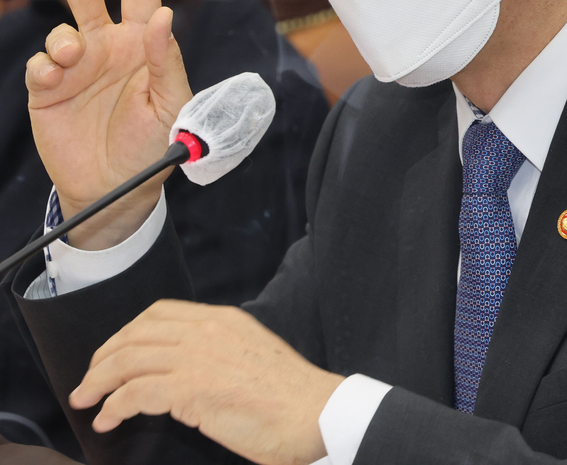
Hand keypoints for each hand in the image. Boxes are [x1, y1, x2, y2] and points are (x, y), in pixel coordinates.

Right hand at [25, 0, 191, 247]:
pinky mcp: (49, 89)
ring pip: (61, 29)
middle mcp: (107, 46)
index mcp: (141, 44)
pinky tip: (55, 82)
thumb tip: (165, 14)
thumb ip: (166, 60)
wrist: (115, 190)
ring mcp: (76, 66)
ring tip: (72, 59)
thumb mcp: (171, 105)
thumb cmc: (152, 147)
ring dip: (64, 39)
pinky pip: (41, 65)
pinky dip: (46, 68)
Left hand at [69, 301, 343, 464]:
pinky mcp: (191, 389)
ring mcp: (197, 357)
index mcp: (221, 319)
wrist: (313, 412)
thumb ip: (219, 349)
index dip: (127, 332)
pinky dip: (114, 405)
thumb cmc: (288, 394)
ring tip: (86, 399)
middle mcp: (205, 330)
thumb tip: (188, 366)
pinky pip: (136, 392)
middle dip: (105, 356)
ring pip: (129, 359)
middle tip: (89, 379)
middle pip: (137, 332)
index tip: (113, 353)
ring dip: (99, 381)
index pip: (159, 313)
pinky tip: (108, 419)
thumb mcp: (250, 352)